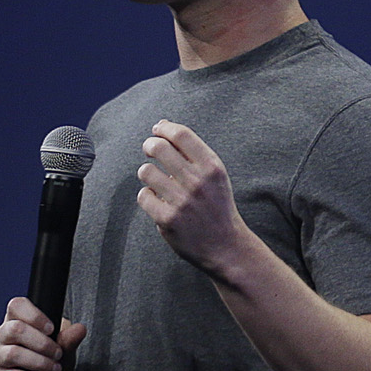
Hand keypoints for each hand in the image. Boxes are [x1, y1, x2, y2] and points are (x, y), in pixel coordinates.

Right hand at [0, 296, 85, 370]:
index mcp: (16, 319)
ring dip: (41, 362)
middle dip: (42, 342)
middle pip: (15, 329)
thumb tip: (79, 329)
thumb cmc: (52, 356)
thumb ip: (70, 336)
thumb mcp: (65, 344)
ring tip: (57, 369)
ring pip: (13, 354)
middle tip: (59, 353)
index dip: (34, 315)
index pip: (16, 305)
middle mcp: (2, 336)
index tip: (52, 328)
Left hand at [137, 120, 256, 277]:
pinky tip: (158, 201)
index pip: (182, 135)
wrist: (226, 245)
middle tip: (149, 149)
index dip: (164, 128)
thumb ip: (193, 152)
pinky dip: (147, 196)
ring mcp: (182, 201)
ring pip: (146, 171)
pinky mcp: (167, 219)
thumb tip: (163, 125)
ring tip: (155, 180)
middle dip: (149, 144)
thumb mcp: (215, 176)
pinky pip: (144, 196)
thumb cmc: (217, 205)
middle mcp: (198, 182)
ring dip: (147, 173)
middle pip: (159, 148)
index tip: (157, 130)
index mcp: (213, 167)